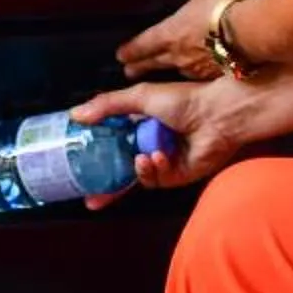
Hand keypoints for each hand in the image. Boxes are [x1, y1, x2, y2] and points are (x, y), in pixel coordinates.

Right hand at [69, 81, 246, 209]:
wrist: (218, 115)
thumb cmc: (183, 100)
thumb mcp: (140, 97)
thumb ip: (108, 105)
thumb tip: (75, 114)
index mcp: (141, 125)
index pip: (113, 143)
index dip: (95, 154)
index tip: (75, 164)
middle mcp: (150, 144)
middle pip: (122, 169)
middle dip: (106, 185)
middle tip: (90, 196)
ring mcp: (164, 162)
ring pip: (138, 176)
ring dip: (137, 168)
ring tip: (140, 158)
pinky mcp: (178, 176)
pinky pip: (157, 180)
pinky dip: (156, 169)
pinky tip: (159, 157)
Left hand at [116, 0, 244, 82]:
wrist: (247, 33)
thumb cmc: (221, 7)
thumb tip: (199, 1)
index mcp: (169, 33)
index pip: (143, 44)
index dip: (131, 50)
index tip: (121, 56)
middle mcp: (177, 56)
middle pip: (153, 63)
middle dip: (139, 67)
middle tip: (129, 72)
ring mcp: (196, 70)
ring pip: (176, 73)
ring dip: (169, 73)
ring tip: (163, 76)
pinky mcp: (214, 80)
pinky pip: (200, 78)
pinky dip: (197, 74)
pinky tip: (199, 75)